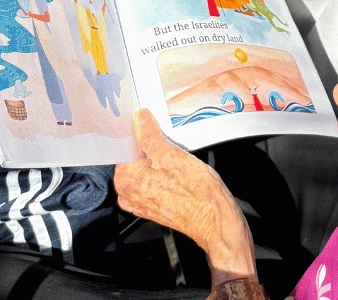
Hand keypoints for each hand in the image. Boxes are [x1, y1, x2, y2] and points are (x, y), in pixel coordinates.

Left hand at [115, 110, 255, 286]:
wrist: (214, 218)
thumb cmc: (195, 192)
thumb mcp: (172, 154)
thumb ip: (150, 135)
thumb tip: (139, 119)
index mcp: (125, 179)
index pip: (124, 145)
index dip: (138, 131)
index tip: (150, 123)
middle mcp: (128, 193)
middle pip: (134, 156)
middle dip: (151, 146)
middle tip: (170, 144)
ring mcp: (141, 200)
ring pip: (146, 166)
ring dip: (160, 157)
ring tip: (177, 158)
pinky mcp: (154, 204)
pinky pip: (153, 178)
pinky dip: (164, 170)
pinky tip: (179, 169)